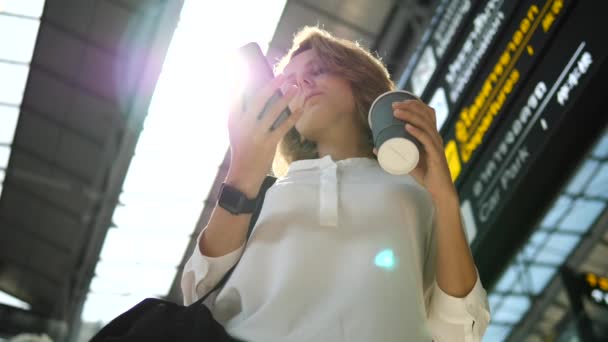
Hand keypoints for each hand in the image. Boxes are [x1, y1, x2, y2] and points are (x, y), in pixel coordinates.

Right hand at [227, 75, 302, 195]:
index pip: (237, 93)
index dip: (246, 78)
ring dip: (286, 97)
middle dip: (272, 84)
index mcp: (233, 118)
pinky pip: (283, 126)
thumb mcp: (235, 128)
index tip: (254, 66)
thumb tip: (252, 92)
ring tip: (295, 87)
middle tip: (283, 75)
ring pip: (274, 110)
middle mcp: (244, 123)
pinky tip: (301, 108)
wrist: (243, 173)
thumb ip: (240, 111)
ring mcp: (256, 133)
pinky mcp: (268, 142)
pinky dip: (293, 116)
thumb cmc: (241, 147)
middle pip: (259, 98)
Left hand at [373, 99, 456, 202]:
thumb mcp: (408, 160)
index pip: (426, 113)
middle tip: (393, 105)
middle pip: (425, 114)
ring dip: (410, 116)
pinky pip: (427, 140)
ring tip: (396, 113)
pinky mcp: (436, 155)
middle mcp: (435, 137)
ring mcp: (437, 145)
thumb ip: (394, 153)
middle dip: (409, 106)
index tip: (397, 102)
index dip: (414, 104)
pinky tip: (407, 127)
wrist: (439, 190)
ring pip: (425, 124)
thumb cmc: (425, 174)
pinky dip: (417, 132)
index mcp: (431, 135)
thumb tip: (376, 148)